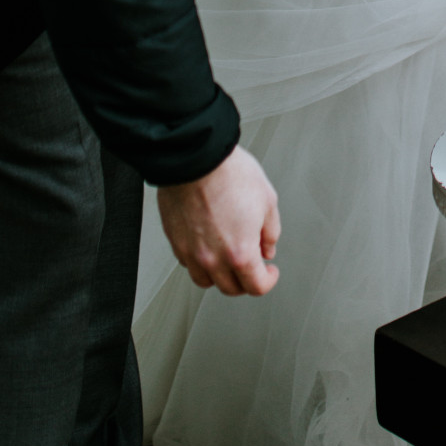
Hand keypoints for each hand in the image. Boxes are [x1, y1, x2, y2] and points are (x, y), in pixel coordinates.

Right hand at [156, 145, 280, 297]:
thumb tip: (268, 248)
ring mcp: (190, 252)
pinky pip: (188, 263)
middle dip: (245, 280)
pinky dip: (200, 261)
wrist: (196, 156)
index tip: (270, 272)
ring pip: (206, 280)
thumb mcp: (267, 200)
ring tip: (229, 258)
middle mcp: (213, 258)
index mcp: (240, 252)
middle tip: (252, 265)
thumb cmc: (229, 173)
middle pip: (230, 288)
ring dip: (220, 275)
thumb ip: (270, 232)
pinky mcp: (175, 241)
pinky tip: (209, 244)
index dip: (268, 281)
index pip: (256, 287)